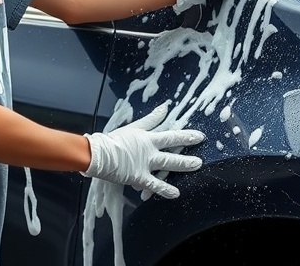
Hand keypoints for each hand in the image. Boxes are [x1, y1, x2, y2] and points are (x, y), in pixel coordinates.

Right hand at [82, 103, 204, 198]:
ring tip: (198, 166)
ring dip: (184, 165)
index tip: (200, 135)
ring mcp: (146, 164)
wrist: (98, 154)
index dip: (186, 135)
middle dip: (188, 147)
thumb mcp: (134, 127)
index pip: (171, 135)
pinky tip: (176, 194)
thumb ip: (151, 119)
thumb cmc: (112, 140)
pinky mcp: (139, 177)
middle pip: (173, 148)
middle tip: (201, 149)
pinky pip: (155, 185)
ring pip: (168, 164)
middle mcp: (150, 150)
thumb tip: (165, 107)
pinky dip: (165, 190)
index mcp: (148, 138)